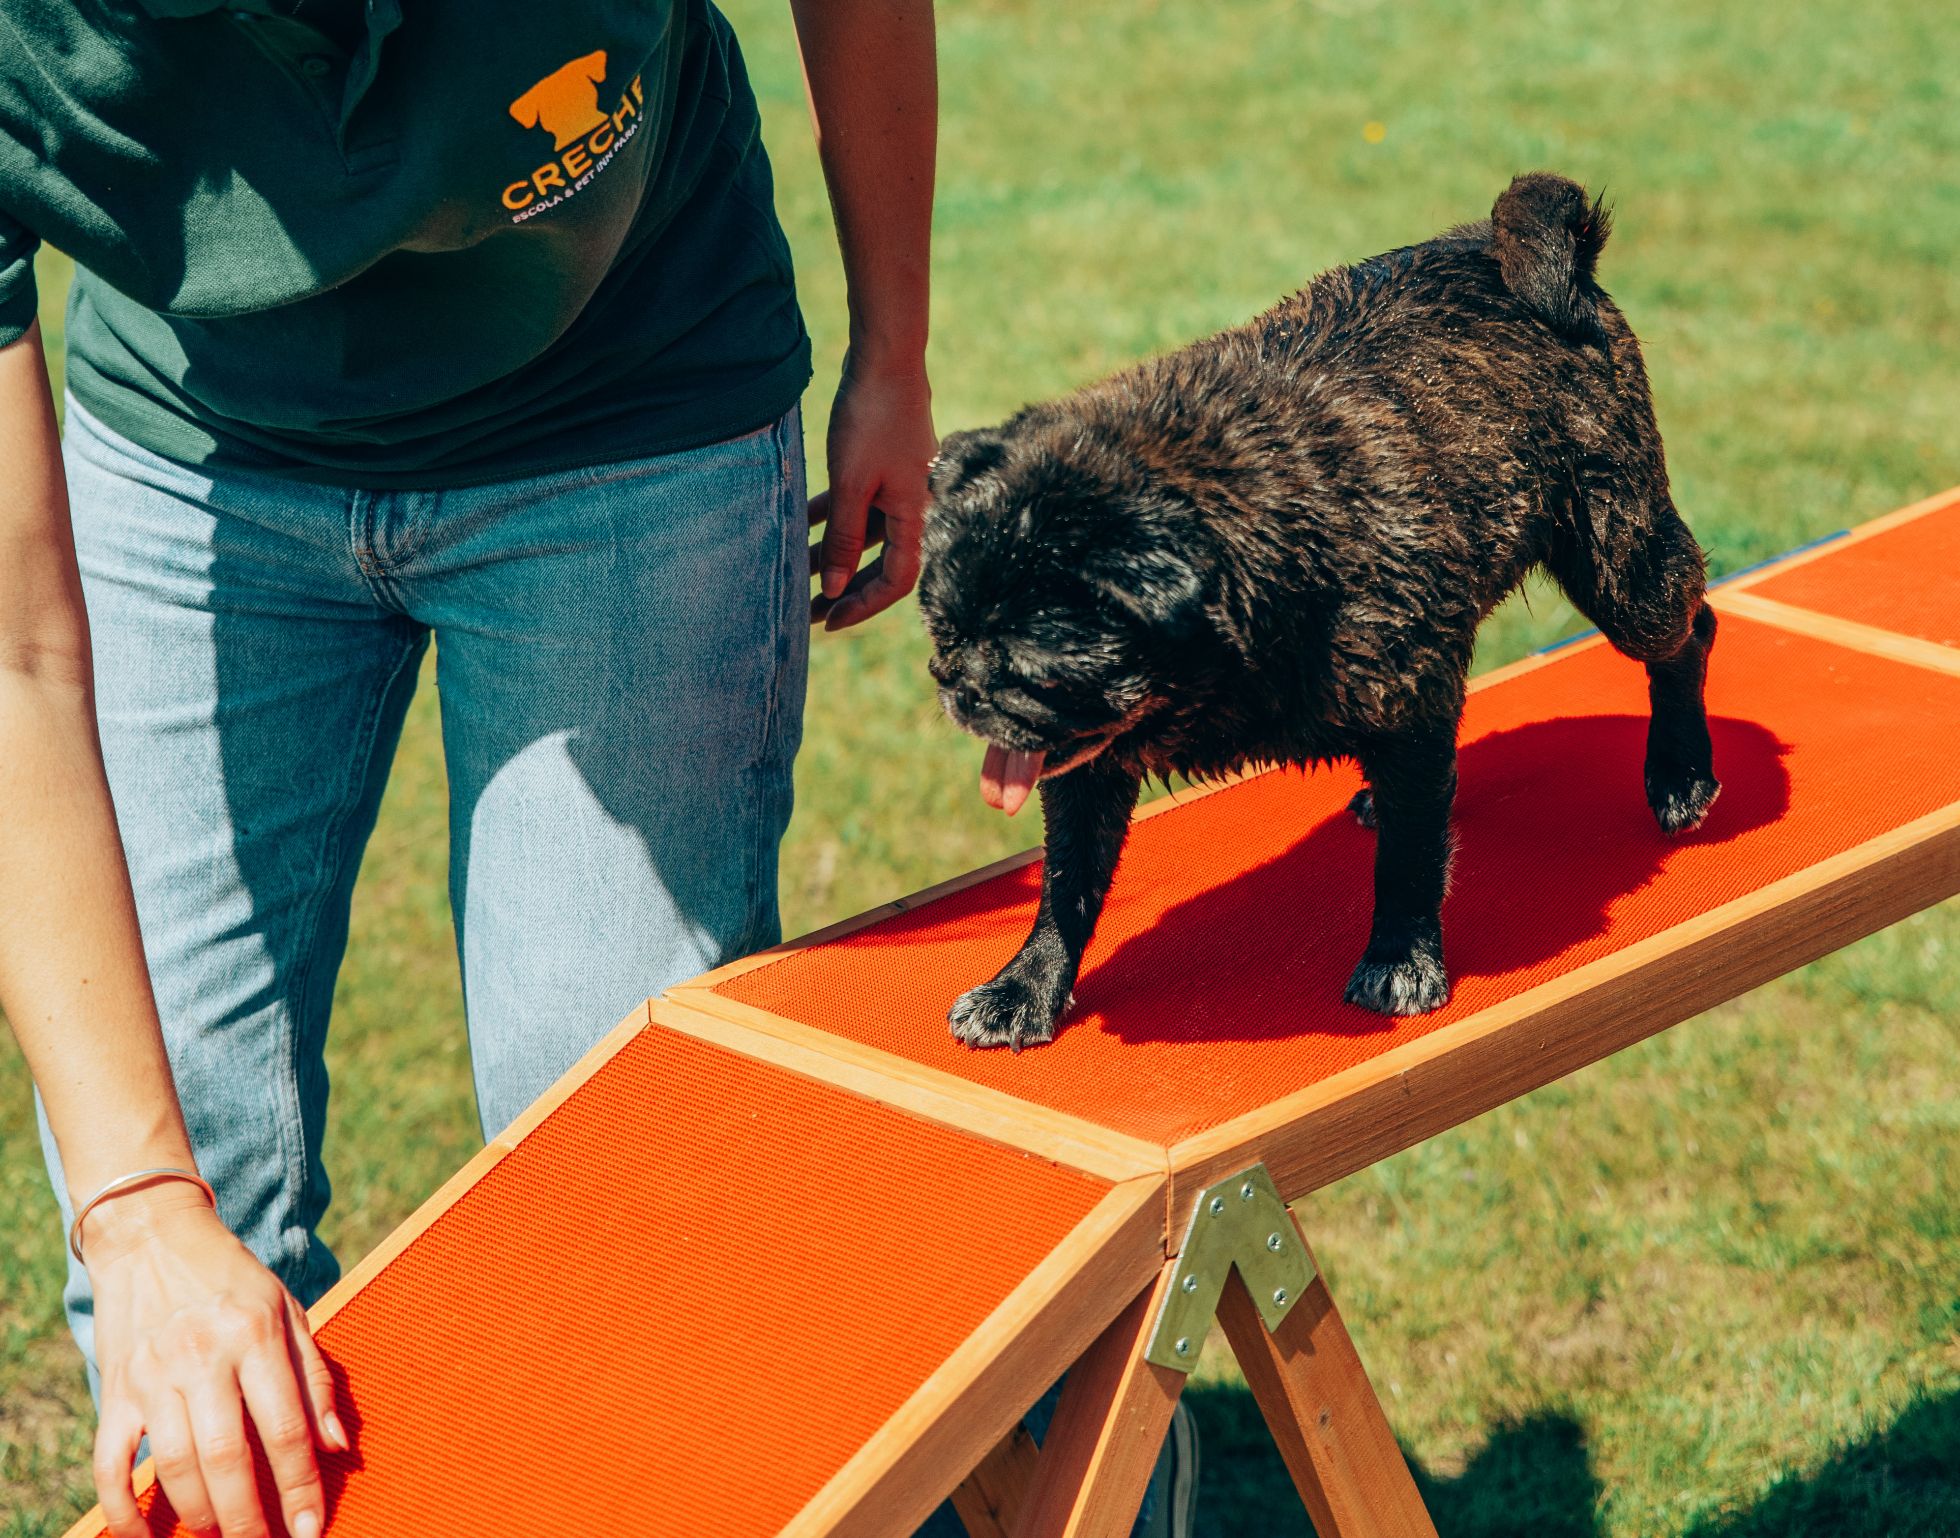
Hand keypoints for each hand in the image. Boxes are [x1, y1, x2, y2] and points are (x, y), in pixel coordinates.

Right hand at [86, 1189, 345, 1537]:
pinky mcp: (115, 1391)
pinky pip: (112, 1465)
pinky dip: (124, 1510)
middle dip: (249, 1518)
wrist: (152, 1236)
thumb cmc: (232, 1279)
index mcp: (256, 1335)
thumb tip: (337, 1446)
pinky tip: (146, 1536)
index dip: (300, 1486)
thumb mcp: (287, 1309)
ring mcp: (153, 1377)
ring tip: (222, 1537)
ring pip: (176, 1467)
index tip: (311, 1529)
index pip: (285, 1427)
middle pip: (228, 1458)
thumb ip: (315, 1378)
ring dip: (200, 1516)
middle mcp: (203, 1357)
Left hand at [809, 352, 936, 629]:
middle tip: (808, 609)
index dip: (863, 604)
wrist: (886, 359)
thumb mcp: (851, 484)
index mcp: (912, 515)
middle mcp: (910, 506)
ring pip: (864, 534)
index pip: (896, 580)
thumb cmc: (871, 419)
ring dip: (833, 554)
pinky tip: (803, 525)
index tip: (828, 618)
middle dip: (846, 588)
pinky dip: (833, 519)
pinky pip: (857, 505)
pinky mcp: (881, 465)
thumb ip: (845, 538)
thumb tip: (836, 587)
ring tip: (798, 571)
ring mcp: (896, 485)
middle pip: (881, 563)